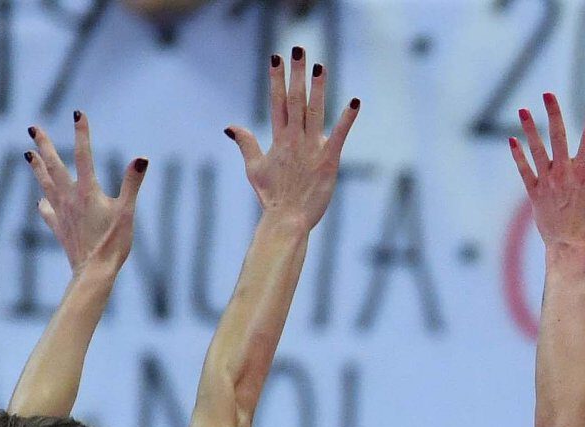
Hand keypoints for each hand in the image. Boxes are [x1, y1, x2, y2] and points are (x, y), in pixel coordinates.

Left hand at [24, 112, 146, 276]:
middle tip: (33, 128)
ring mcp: (61, 213)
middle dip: (44, 145)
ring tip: (28, 154)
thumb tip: (141, 158)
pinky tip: (41, 200)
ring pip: (45, 184)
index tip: (77, 113)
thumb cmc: (113, 243)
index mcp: (87, 191)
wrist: (94, 272)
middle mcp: (69, 198)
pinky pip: (48, 211)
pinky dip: (44, 203)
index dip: (81, 133)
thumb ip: (132, 183)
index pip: (83, 155)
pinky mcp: (59, 228)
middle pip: (53, 165)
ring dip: (37, 167)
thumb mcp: (127, 212)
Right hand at [225, 47, 361, 231]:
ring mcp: (311, 149)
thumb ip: (246, 143)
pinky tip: (355, 102)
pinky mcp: (329, 161)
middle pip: (296, 100)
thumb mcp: (254, 168)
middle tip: (298, 49)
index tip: (276, 58)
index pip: (277, 102)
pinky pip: (339, 135)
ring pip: (315, 112)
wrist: (287, 219)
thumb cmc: (272, 197)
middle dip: (296, 73)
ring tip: (320, 66)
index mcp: (278, 139)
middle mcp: (294, 139)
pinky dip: (347, 118)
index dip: (276, 79)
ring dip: (319, 88)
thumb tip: (230, 126)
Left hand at [510, 93, 584, 249]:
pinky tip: (513, 139)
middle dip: (554, 114)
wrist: (570, 247)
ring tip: (523, 110)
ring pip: (537, 151)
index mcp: (584, 173)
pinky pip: (524, 170)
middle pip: (558, 138)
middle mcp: (564, 174)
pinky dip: (518, 156)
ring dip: (530, 130)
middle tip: (548, 93)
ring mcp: (547, 182)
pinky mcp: (534, 192)